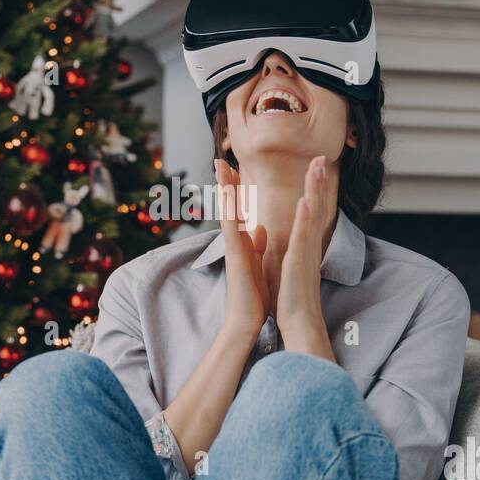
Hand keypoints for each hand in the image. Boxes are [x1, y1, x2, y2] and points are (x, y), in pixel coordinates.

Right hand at [215, 159, 268, 339]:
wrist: (246, 321)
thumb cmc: (253, 295)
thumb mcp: (258, 263)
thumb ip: (257, 244)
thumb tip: (259, 227)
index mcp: (242, 243)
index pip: (238, 210)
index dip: (236, 189)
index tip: (234, 168)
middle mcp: (234, 242)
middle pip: (228, 206)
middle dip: (225, 182)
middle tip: (220, 159)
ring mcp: (232, 249)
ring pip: (226, 212)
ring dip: (223, 189)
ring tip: (220, 167)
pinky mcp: (235, 257)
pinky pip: (231, 229)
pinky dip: (231, 211)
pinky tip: (230, 195)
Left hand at [277, 155, 334, 358]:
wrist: (299, 323)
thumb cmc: (292, 299)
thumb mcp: (288, 268)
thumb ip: (290, 251)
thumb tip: (287, 242)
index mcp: (304, 245)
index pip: (310, 211)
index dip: (313, 189)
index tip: (314, 168)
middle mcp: (308, 245)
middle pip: (317, 206)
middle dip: (318, 181)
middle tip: (321, 157)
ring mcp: (306, 252)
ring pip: (312, 214)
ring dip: (315, 189)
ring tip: (317, 166)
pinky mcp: (299, 261)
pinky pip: (304, 235)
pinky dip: (305, 217)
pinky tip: (306, 200)